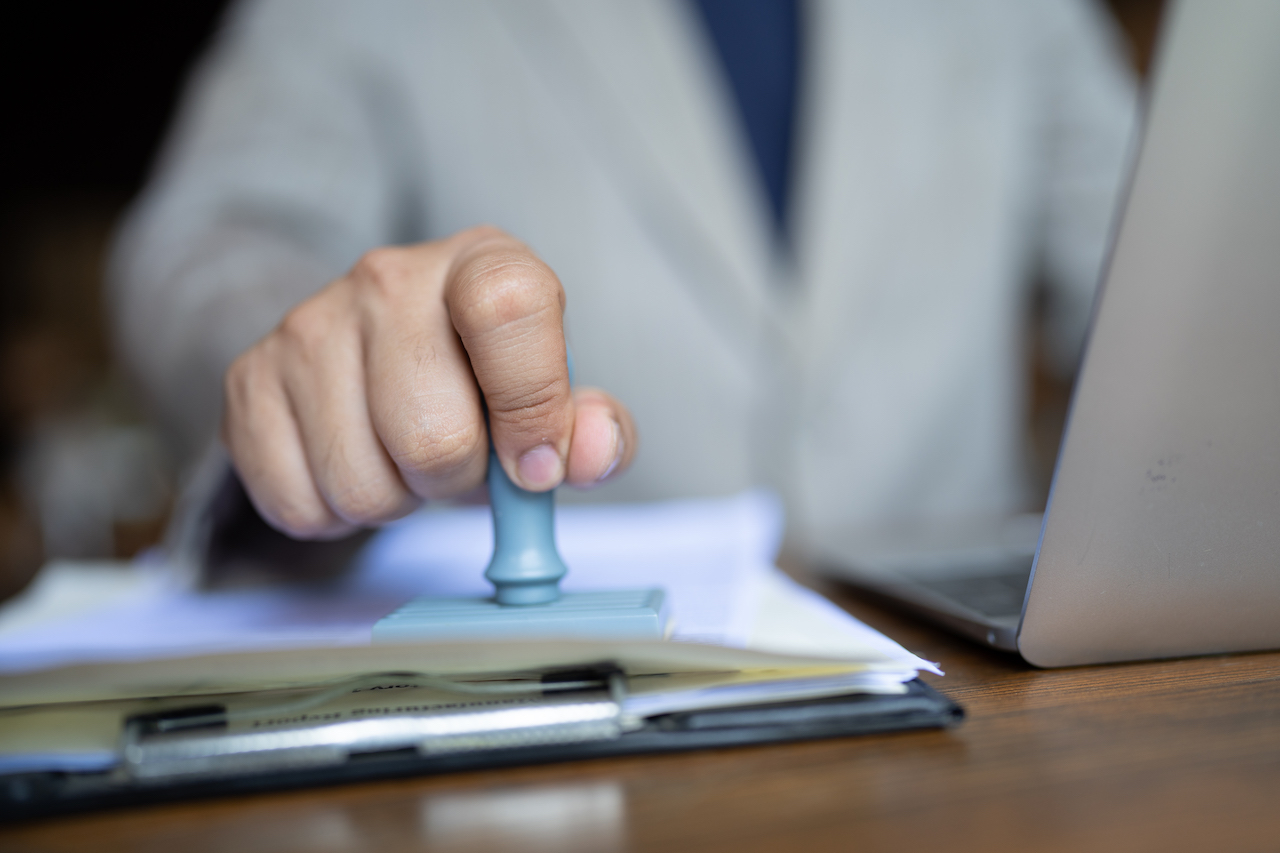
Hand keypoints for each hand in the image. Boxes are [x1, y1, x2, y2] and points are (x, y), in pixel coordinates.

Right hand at [221, 226, 636, 538]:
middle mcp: (388, 278)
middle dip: (454, 478)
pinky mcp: (249, 380)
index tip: (532, 463)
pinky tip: (355, 464)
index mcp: (482, 264)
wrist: (375, 355)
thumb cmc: (481, 382)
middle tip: (456, 458)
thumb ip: (596, 432)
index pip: (509, 309)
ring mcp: (307, 325)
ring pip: (359, 482)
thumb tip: (592, 454)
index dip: (530, 404)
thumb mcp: (555, 399)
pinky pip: (297, 502)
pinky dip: (334, 514)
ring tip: (403, 458)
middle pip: (430, 434)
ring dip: (395, 501)